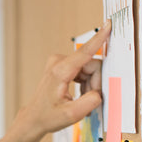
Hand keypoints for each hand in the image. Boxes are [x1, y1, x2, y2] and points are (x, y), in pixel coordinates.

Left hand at [0, 21, 111, 141]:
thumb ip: (90, 102)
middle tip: (89, 100)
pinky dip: (85, 83)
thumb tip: (100, 92)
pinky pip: (84, 70)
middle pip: (92, 65)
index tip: (108, 23)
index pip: (85, 52)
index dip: (99, 38)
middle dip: (95, 83)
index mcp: (60, 71)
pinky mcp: (62, 65)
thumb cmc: (48, 116)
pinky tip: (79, 95)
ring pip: (89, 69)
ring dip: (90, 85)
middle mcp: (59, 62)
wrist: (33, 118)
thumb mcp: (71, 115)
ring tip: (81, 100)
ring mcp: (59, 62)